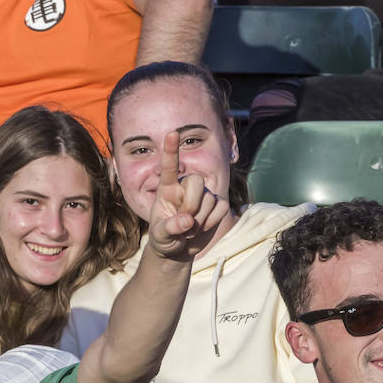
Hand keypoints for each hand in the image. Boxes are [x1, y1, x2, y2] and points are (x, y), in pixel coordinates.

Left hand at [146, 132, 229, 261]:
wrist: (178, 250)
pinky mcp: (217, 204)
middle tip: (185, 224)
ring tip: (190, 230)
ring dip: (201, 219)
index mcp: (166, 189)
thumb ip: (170, 227)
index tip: (171, 132)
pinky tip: (202, 228)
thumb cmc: (164, 239)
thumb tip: (187, 220)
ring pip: (209, 198)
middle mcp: (185, 187)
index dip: (171, 150)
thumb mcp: (160, 236)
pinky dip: (213, 221)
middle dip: (191, 204)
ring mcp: (203, 194)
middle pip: (196, 181)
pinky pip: (222, 206)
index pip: (169, 166)